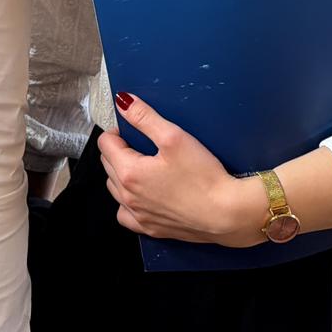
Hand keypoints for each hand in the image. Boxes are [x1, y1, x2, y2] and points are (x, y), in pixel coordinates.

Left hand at [98, 93, 266, 247]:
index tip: (133, 130)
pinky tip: (142, 195)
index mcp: (130, 172)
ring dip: (121, 175)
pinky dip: (127, 202)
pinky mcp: (151, 229)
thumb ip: (145, 118)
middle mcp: (128, 197)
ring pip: (115, 190)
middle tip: (140, 144)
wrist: (225, 214)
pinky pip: (126, 215)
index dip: (117, 131)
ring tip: (142, 166)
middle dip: (118, 151)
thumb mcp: (174, 137)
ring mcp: (138, 215)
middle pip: (108, 166)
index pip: (105, 145)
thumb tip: (124, 103)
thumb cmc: (203, 177)